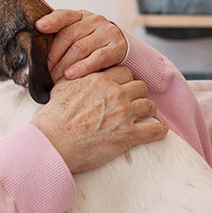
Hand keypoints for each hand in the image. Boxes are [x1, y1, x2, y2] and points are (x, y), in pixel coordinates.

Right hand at [31, 66, 166, 173]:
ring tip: (145, 115)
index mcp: (99, 79)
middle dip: (138, 94)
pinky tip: (159, 131)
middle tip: (133, 102)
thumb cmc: (52, 118)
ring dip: (148, 110)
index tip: (123, 87)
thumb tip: (73, 70)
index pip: (124, 72)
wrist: (53, 142)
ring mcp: (123, 114)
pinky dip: (159, 130)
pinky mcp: (128, 135)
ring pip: (149, 105)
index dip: (125, 80)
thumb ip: (74, 76)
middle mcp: (115, 93)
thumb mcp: (60, 87)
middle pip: (140, 86)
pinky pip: (154, 130)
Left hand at [35, 9, 127, 81]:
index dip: (50, 21)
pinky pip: (98, 58)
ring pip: (80, 48)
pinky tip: (71, 75)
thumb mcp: (75, 35)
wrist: (120, 48)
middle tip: (40, 72)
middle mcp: (94, 20)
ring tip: (52, 78)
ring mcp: (107, 33)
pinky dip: (83, 67)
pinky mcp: (117, 48)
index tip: (38, 27)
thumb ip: (57, 37)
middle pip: (68, 36)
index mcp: (80, 16)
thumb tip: (31, 50)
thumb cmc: (89, 44)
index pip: (63, 15)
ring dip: (64, 65)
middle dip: (52, 56)